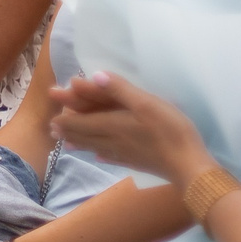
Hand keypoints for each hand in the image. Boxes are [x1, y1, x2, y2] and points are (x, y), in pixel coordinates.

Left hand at [50, 72, 211, 184]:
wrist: (188, 165)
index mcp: (112, 124)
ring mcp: (124, 154)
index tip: (52, 108)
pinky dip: (101, 156)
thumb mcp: (145, 102)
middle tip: (52, 128)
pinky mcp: (136, 162)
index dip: (66, 112)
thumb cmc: (168, 129)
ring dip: (79, 143)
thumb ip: (119, 90)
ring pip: (95, 147)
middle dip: (67, 129)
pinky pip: (112, 159)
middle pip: (85, 134)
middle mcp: (113, 140)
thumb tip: (94, 76)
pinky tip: (99, 158)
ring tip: (66, 143)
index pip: (81, 119)